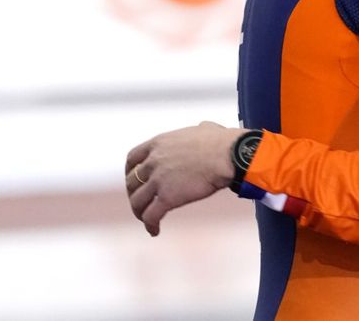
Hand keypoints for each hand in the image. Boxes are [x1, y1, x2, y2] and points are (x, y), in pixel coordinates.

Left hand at [125, 122, 243, 236]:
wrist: (228, 154)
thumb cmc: (221, 141)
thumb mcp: (203, 128)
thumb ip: (197, 130)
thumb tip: (204, 128)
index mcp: (159, 143)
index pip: (132, 159)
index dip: (130, 172)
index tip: (135, 179)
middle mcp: (154, 161)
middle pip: (131, 182)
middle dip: (134, 194)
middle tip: (142, 202)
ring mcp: (159, 180)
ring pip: (137, 202)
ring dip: (139, 212)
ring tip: (146, 220)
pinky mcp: (168, 197)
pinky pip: (151, 215)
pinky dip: (150, 225)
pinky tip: (154, 231)